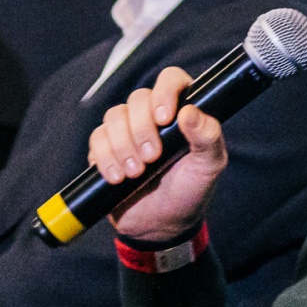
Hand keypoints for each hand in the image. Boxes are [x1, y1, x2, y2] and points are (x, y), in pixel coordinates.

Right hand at [88, 66, 229, 243]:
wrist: (162, 226)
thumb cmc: (191, 191)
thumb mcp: (209, 167)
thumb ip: (208, 137)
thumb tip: (191, 111)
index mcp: (182, 111)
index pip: (170, 79)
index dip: (164, 92)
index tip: (165, 118)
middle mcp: (153, 115)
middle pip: (137, 98)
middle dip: (141, 129)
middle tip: (152, 158)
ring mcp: (127, 130)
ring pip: (114, 116)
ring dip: (122, 146)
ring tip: (136, 173)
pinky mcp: (107, 148)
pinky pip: (97, 139)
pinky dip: (105, 158)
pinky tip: (117, 177)